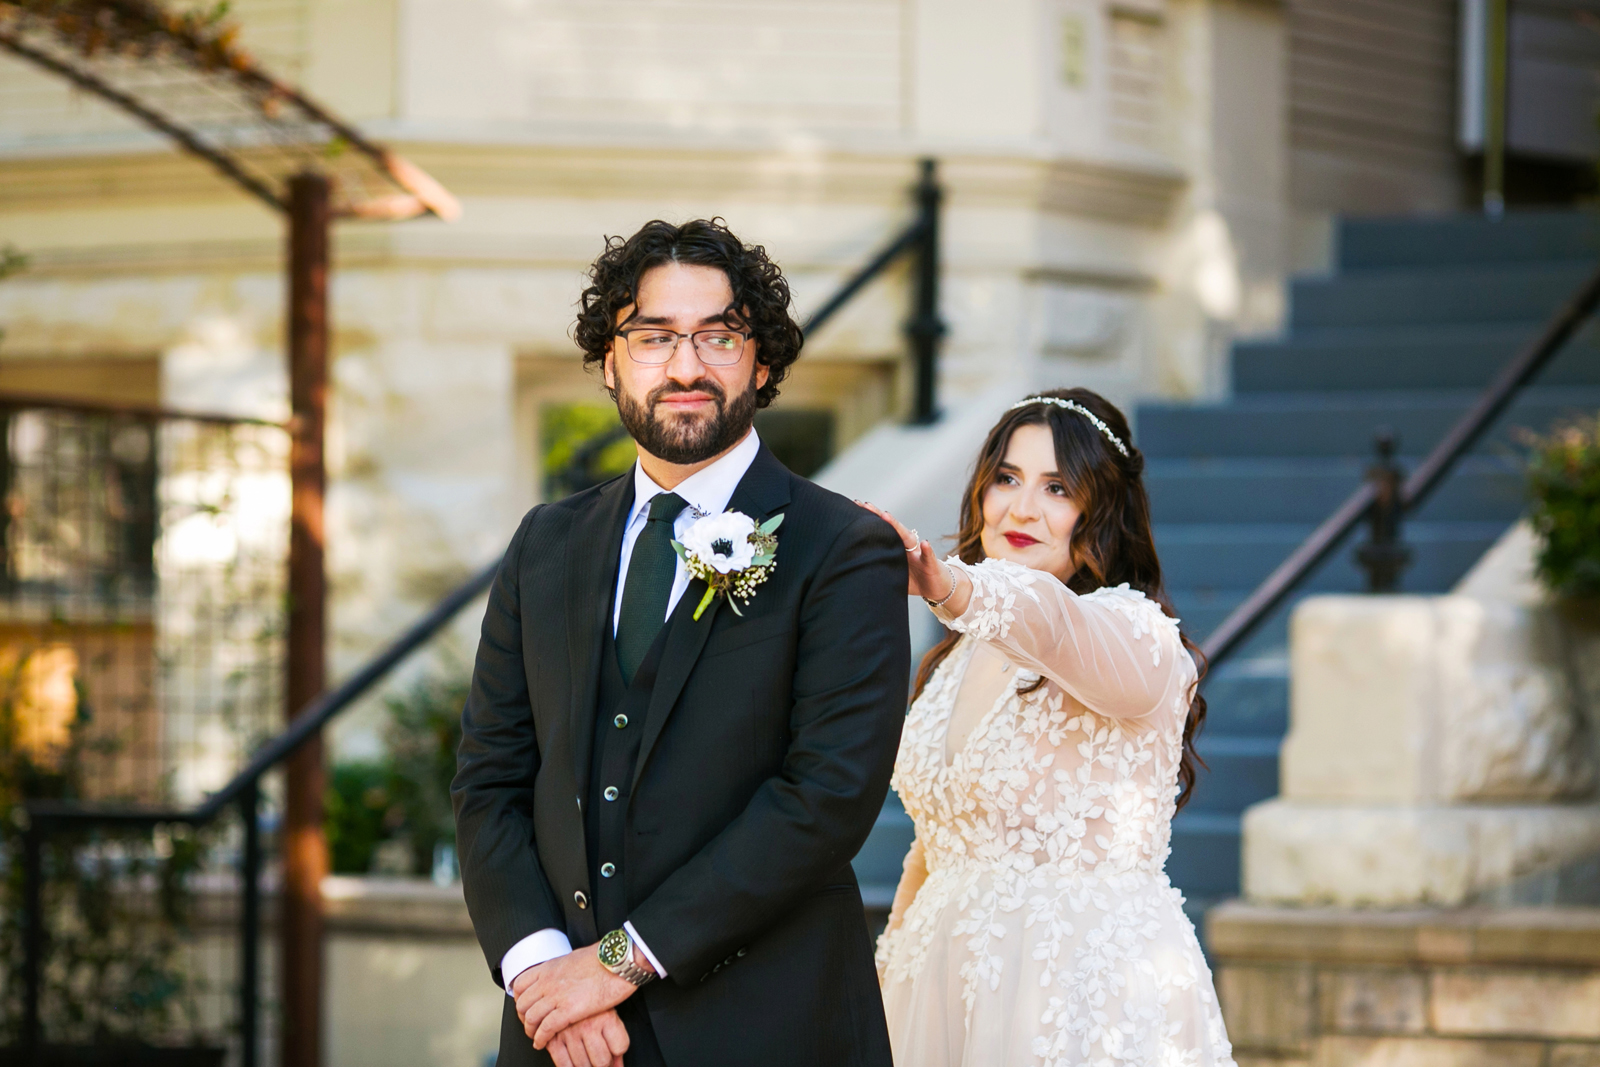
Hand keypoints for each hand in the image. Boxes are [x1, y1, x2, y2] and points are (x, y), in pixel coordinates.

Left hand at [516, 944, 641, 1050]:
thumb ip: (564, 969)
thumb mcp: (575, 958)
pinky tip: (542, 1043)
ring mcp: (557, 996)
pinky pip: (546, 1028)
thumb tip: (564, 975)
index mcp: (549, 968)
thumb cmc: (603, 958)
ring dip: (530, 1031)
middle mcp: (548, 981)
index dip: (520, 999)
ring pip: (531, 1018)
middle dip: (523, 1018)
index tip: (525, 1008)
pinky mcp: (569, 1010)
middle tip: (530, 1025)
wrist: (617, 960)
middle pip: (522, 1004)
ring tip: (535, 1037)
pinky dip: (541, 1038)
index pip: (520, 985)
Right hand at [545, 1009, 629, 1066]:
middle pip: (602, 1061)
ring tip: (585, 1058)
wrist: (566, 986)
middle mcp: (589, 1025)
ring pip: (583, 1065)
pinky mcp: (553, 1037)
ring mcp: (570, 1032)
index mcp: (607, 1017)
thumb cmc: (590, 1002)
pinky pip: (563, 1064)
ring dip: (585, 1066)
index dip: (617, 1053)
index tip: (612, 1053)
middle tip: (598, 1058)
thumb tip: (619, 1066)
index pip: (620, 1048)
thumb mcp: (609, 1016)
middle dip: (601, 1063)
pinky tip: (571, 1061)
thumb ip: (616, 1042)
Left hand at [855, 500, 963, 604]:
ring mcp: (919, 553)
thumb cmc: (914, 580)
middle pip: (892, 529)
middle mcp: (908, 547)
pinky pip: (928, 556)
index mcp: (897, 548)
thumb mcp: (894, 575)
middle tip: (866, 505)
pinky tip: (925, 544)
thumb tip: (857, 571)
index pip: (882, 532)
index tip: (855, 508)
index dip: (870, 522)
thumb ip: (880, 569)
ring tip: (886, 516)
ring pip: (908, 538)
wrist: (937, 588)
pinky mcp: (931, 564)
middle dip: (879, 517)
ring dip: (897, 527)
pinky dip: (927, 550)